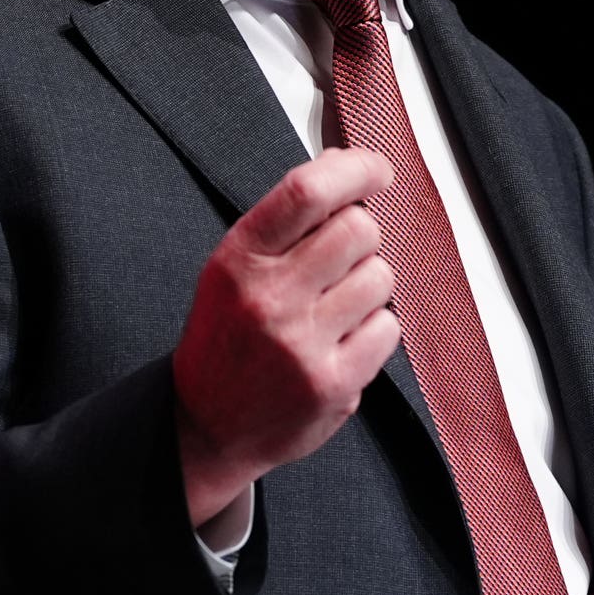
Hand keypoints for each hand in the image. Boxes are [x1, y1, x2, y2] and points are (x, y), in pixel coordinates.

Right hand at [171, 147, 403, 524]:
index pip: (307, 192)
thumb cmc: (227, 338)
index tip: (377, 169)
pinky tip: (341, 341)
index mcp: (239, 260)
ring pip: (380, 276)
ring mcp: (302, 344)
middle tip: (343, 259)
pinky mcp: (333, 383)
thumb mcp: (234, 268)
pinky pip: (387, 327)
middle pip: (358, 229)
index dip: (354, 169)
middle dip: (362, 235)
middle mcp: (268, 298)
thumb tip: (344, 167)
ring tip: (335, 307)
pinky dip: (373, 329)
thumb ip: (287, 221)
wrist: (206, 427)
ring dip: (368, 285)